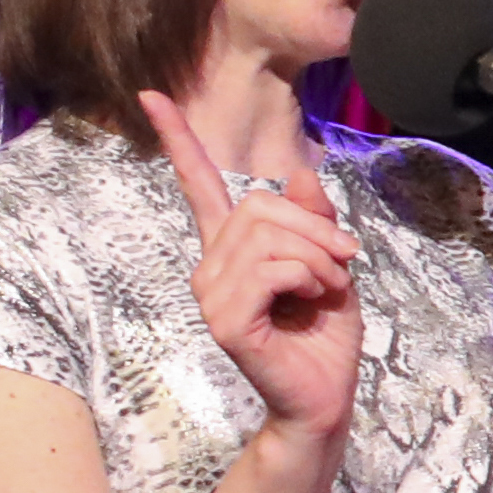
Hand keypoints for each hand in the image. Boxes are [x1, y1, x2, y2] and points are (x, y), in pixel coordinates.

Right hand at [142, 96, 361, 446]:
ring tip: (325, 290)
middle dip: (314, 228)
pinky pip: (272, 269)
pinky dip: (308, 278)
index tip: (151, 95)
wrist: (324, 396)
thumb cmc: (324, 336)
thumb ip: (312, 219)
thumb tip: (299, 173)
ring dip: (317, 259)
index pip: (197, 184)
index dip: (178, 139)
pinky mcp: (225, 320)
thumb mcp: (330, 263)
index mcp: (232, 248)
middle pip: (259, 204)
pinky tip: (311, 302)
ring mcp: (211, 293)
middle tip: (341, 263)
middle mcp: (211, 266)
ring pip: (268, 236)